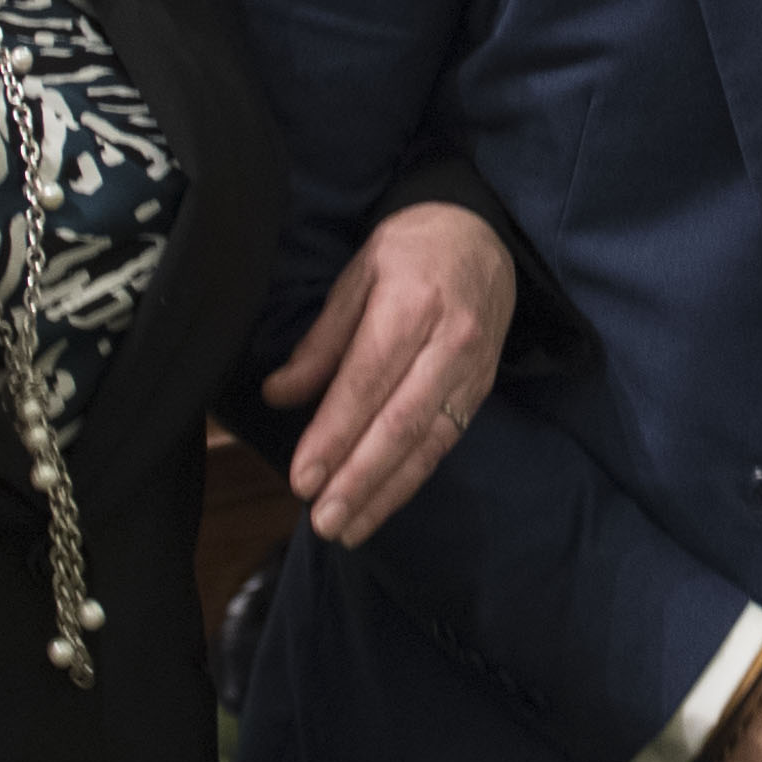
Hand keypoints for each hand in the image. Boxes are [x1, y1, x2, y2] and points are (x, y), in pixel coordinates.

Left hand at [264, 199, 512, 541]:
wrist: (481, 233)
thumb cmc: (410, 250)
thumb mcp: (357, 277)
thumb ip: (321, 341)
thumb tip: (279, 394)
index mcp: (411, 305)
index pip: (367, 383)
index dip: (334, 435)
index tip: (302, 479)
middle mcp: (450, 343)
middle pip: (401, 423)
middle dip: (360, 478)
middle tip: (323, 520)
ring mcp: (471, 370)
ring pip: (428, 443)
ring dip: (385, 492)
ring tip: (347, 528)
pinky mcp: (481, 389)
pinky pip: (445, 443)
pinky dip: (411, 478)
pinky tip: (381, 503)